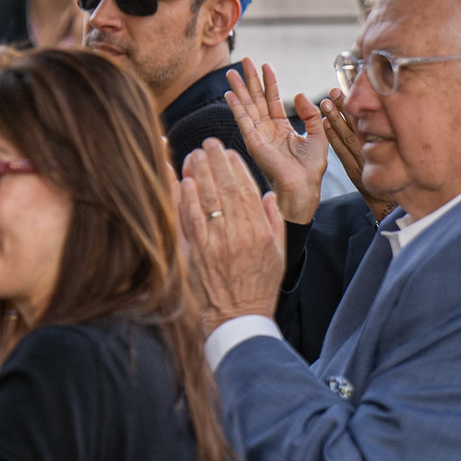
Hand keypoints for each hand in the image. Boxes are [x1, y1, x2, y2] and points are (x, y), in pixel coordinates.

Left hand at [178, 139, 283, 332]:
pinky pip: (189, 220)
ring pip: (206, 200)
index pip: (247, 190)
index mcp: (260, 232)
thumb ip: (274, 222)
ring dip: (198, 174)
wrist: (238, 317)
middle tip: (208, 143)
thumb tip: (269, 195)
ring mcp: (215, 243)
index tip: (229, 152)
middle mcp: (238, 234)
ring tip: (193, 155)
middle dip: (216, 162)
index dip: (237, 168)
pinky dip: (185, 199)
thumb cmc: (259, 286)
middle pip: (225, 188)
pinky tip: (182, 182)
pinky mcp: (196, 253)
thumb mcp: (278, 254)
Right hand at [223, 58, 326, 224]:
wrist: (303, 186)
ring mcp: (258, 135)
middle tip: (244, 60)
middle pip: (256, 99)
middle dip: (250, 79)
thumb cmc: (311, 167)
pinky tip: (230, 94)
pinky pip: (243, 120)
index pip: (273, 100)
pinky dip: (236, 107)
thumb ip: (309, 115)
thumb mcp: (317, 134)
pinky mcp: (253, 142)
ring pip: (247, 106)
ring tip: (232, 72)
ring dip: (239, 88)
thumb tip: (299, 95)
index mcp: (281, 128)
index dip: (269, 82)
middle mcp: (267, 130)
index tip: (265, 65)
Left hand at [322, 89, 392, 219]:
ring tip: (325, 102)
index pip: (372, 121)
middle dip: (346, 107)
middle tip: (333, 91)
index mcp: (389, 146)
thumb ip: (396, 137)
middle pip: (360, 125)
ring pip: (349, 136)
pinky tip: (324, 125)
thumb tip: (398, 116)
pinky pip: (343, 152)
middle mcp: (376, 151)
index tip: (350, 90)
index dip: (361, 104)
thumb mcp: (403, 156)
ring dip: (336, 118)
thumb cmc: (401, 181)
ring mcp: (364, 162)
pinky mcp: (356, 172)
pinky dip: (333, 138)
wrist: (392, 207)